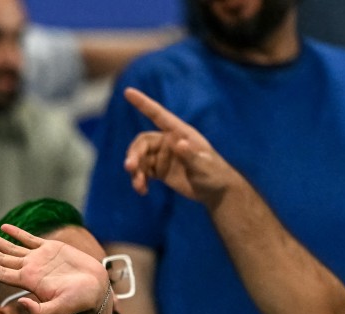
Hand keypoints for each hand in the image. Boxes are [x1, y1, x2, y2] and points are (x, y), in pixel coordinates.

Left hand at [0, 225, 106, 313]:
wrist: (96, 289)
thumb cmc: (78, 302)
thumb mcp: (58, 310)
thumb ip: (39, 311)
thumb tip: (21, 304)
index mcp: (28, 282)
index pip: (1, 272)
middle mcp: (30, 269)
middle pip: (1, 258)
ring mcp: (39, 258)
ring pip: (11, 247)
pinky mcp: (51, 249)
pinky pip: (29, 238)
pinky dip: (16, 233)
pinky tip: (4, 227)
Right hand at [122, 87, 240, 203]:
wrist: (216, 191)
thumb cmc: (214, 174)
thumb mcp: (204, 166)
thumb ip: (190, 155)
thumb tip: (178, 142)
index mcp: (180, 133)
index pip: (158, 115)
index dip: (143, 103)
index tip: (127, 92)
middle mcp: (169, 142)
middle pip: (142, 142)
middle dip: (134, 154)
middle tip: (130, 168)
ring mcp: (163, 156)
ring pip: (139, 159)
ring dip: (135, 171)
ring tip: (138, 186)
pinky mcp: (160, 171)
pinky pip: (142, 172)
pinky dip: (139, 180)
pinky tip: (143, 191)